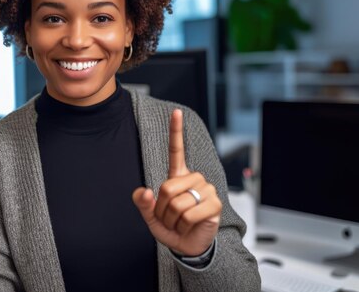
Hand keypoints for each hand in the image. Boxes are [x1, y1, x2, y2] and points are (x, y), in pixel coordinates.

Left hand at [132, 109, 221, 255]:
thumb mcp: (150, 216)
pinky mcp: (215, 204)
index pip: (176, 150)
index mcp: (178, 176)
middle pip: (167, 188)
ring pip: (177, 203)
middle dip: (162, 209)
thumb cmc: (171, 227)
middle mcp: (194, 178)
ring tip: (180, 222)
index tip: (176, 112)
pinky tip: (190, 226)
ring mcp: (206, 189)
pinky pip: (189, 214)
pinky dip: (184, 225)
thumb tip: (145, 191)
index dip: (176, 131)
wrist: (188, 246)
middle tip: (170, 217)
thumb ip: (142, 203)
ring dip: (172, 219)